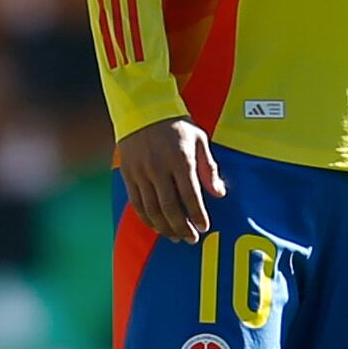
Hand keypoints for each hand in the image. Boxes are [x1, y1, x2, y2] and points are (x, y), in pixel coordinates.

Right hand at [113, 116, 225, 244]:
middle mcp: (159, 168)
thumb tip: (219, 193)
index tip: (204, 227)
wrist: (142, 109)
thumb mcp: (199, 139)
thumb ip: (210, 167)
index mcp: (180, 159)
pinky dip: (146, 219)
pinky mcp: (128, 174)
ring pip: (152, 209)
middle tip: (191, 239)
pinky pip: (137, 203)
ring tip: (176, 237)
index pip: (191, 196)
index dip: (198, 216)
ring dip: (165, 228)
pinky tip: (157, 227)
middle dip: (182, 228)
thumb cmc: (176, 124)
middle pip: (170, 208)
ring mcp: (141, 172)